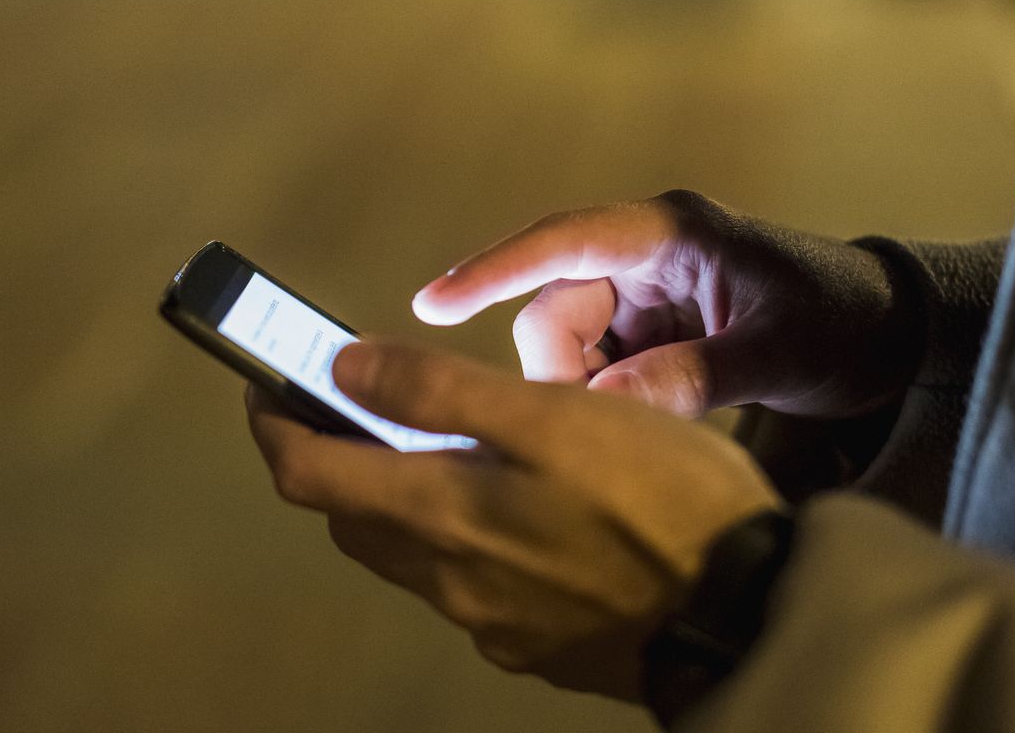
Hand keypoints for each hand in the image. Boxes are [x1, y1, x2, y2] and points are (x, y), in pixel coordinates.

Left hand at [247, 341, 779, 701]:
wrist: (751, 617)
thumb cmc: (663, 502)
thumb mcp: (554, 415)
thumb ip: (440, 391)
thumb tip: (343, 367)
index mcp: (441, 514)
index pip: (307, 471)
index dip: (273, 422)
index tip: (263, 384)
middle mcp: (450, 581)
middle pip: (352, 516)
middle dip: (334, 457)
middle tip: (347, 405)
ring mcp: (493, 624)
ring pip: (409, 554)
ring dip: (396, 500)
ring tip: (433, 447)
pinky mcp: (538, 647)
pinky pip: (469, 588)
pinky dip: (460, 540)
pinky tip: (513, 512)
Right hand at [410, 190, 917, 418]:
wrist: (893, 336)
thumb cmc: (846, 326)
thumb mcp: (779, 355)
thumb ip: (693, 377)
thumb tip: (606, 405)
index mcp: (672, 233)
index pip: (563, 242)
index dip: (493, 270)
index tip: (432, 302)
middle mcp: (647, 251)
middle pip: (555, 305)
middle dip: (562, 368)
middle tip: (600, 425)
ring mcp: (645, 289)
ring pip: (567, 340)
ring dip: (585, 387)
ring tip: (646, 421)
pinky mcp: (650, 325)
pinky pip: (595, 361)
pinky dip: (604, 395)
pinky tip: (645, 417)